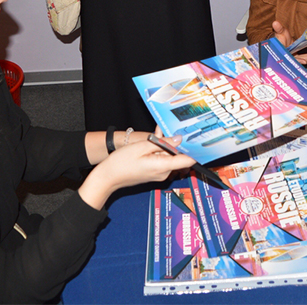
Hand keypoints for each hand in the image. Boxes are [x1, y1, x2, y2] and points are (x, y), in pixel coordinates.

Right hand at [79, 135, 194, 209]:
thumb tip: (179, 139)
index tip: (198, 139)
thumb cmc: (122, 162)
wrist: (107, 177)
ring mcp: (159, 174)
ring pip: (169, 156)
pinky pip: (162, 159)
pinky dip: (159, 150)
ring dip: (164, 145)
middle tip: (167, 129)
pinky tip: (151, 141)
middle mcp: (164, 173)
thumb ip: (162, 142)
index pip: (188, 160)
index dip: (195, 150)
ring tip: (155, 133)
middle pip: (178, 155)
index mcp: (163, 167)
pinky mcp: (154, 172)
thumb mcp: (142, 147)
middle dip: (173, 142)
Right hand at [272, 20, 306, 64]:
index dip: (298, 61)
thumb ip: (278, 29)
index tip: (305, 61)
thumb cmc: (279, 38)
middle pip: (301, 60)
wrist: (280, 41)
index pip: (291, 59)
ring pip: (305, 59)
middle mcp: (290, 58)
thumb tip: (275, 22)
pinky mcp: (300, 56)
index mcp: (284, 54)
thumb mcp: (279, 33)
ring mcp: (296, 58)